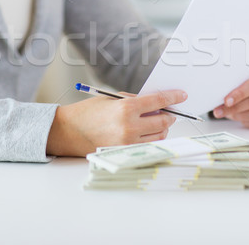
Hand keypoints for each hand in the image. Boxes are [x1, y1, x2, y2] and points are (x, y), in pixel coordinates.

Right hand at [46, 90, 186, 156]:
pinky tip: (148, 132)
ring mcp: (128, 142)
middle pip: (163, 120)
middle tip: (169, 110)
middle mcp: (129, 126)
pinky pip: (148, 145)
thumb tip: (155, 102)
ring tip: (157, 121)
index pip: (158, 101)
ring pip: (159, 135)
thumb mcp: (112, 99)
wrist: (67, 131)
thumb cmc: (87, 112)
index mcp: (125, 108)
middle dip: (169, 114)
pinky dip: (152, 137)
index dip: (173, 97)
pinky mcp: (125, 152)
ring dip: (162, 127)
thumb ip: (134, 99)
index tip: (181, 95)